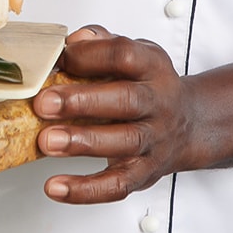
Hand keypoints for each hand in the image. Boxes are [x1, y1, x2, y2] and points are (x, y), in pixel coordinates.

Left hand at [32, 25, 190, 203]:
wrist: (188, 125)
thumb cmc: (148, 84)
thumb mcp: (133, 52)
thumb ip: (100, 42)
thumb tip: (72, 42)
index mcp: (152, 67)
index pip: (124, 55)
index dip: (90, 55)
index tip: (60, 58)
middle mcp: (157, 103)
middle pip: (125, 100)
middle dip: (81, 102)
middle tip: (44, 103)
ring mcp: (153, 140)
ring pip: (122, 143)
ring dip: (81, 142)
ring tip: (46, 141)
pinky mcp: (144, 173)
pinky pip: (117, 186)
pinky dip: (85, 190)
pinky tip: (56, 186)